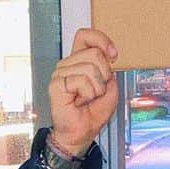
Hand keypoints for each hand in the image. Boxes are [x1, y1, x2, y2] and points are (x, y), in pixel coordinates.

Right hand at [47, 28, 119, 155]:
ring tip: (87, 98)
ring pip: (90, 68)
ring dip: (96, 88)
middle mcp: (67, 64)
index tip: (113, 55)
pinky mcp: (56, 84)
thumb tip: (108, 57)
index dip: (101, 40)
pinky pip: (81, 81)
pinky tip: (79, 101)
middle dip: (104, 74)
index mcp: (78, 61)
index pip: (85, 35)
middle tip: (96, 90)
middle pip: (94, 53)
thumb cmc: (92, 112)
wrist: (81, 133)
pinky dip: (88, 94)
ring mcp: (60, 73)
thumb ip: (109, 69)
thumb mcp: (110, 87)